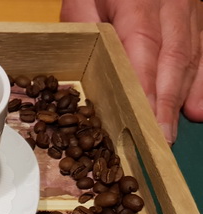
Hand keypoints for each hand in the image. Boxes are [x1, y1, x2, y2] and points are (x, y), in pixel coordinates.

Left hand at [61, 0, 202, 143]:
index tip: (142, 120)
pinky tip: (200, 109)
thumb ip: (86, 29)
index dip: (145, 88)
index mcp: (140, 4)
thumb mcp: (83, 1)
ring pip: (194, 57)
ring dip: (187, 96)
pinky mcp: (197, 17)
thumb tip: (92, 67)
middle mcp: (173, 6)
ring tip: (179, 129)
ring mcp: (191, 10)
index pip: (144, 50)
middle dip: (167, 103)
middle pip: (175, 59)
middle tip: (161, 139)